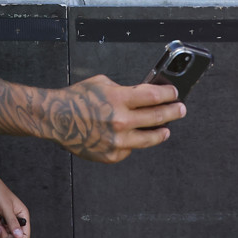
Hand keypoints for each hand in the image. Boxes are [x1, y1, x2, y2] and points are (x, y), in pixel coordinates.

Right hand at [48, 75, 185, 163]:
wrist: (57, 118)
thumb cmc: (77, 98)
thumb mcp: (102, 83)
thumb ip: (124, 90)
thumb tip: (143, 95)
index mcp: (119, 98)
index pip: (153, 95)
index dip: (168, 94)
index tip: (174, 94)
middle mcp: (121, 120)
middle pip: (157, 117)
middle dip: (172, 112)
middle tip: (180, 110)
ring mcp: (118, 140)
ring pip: (149, 138)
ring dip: (161, 132)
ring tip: (166, 129)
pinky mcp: (113, 155)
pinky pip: (130, 148)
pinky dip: (132, 141)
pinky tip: (132, 136)